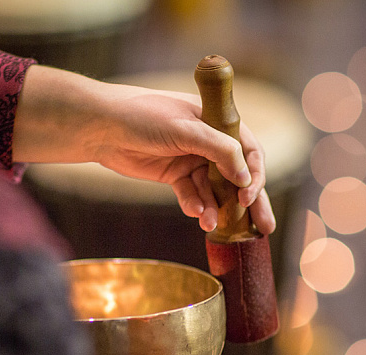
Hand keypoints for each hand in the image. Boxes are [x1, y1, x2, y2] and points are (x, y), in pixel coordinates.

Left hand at [12, 65, 275, 234]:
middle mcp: (209, 142)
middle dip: (250, 203)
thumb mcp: (185, 129)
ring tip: (212, 225)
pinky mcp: (175, 176)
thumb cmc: (143, 116)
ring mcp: (192, 160)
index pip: (249, 150)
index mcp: (217, 122)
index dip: (253, 175)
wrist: (101, 127)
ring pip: (214, 190)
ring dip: (216, 208)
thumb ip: (219, 150)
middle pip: (238, 175)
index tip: (248, 197)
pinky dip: (196, 207)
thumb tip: (245, 177)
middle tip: (264, 228)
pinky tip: (197, 216)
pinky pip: (193, 196)